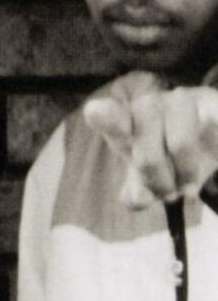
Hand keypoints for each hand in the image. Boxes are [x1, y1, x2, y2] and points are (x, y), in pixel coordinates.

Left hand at [83, 71, 217, 208]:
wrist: (210, 137)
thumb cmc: (168, 156)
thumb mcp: (149, 179)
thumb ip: (139, 192)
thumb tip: (137, 200)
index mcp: (126, 123)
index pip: (111, 118)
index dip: (104, 116)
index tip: (95, 111)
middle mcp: (150, 106)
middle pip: (145, 148)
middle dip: (156, 179)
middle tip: (168, 194)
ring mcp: (182, 100)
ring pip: (180, 143)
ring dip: (186, 172)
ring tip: (190, 184)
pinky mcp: (213, 104)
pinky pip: (215, 124)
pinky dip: (215, 142)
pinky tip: (215, 150)